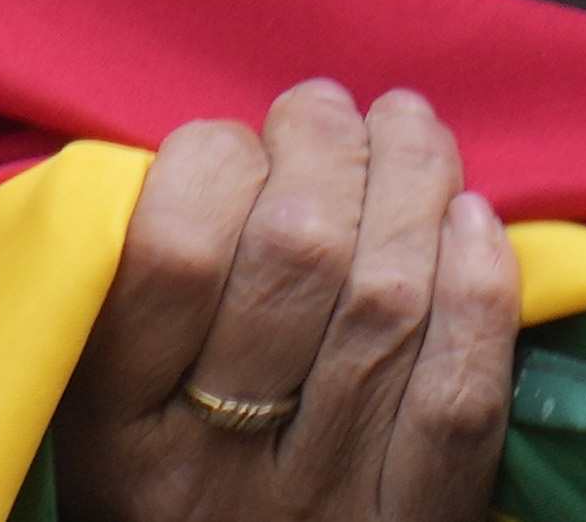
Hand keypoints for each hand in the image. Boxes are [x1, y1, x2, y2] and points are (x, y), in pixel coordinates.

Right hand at [49, 81, 517, 521]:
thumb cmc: (167, 510)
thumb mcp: (104, 437)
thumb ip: (137, 319)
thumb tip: (212, 165)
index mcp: (117, 444)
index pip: (166, 257)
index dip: (214, 162)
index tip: (234, 135)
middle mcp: (221, 474)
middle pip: (297, 259)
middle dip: (324, 150)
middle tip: (326, 106)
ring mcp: (331, 499)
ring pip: (391, 300)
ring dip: (411, 180)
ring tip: (405, 122)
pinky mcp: (421, 520)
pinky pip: (466, 386)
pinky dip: (481, 284)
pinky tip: (474, 214)